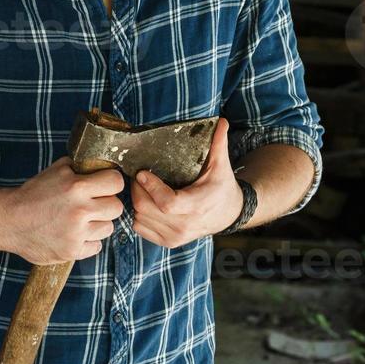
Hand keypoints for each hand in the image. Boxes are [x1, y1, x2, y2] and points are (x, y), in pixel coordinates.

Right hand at [2, 157, 124, 264]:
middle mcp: (79, 211)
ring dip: (98, 224)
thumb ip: (80, 167)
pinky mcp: (71, 251)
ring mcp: (76, 233)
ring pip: (108, 228)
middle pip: (116, 207)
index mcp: (76, 187)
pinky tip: (75, 234)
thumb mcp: (56, 171)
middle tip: (92, 205)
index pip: (116, 182)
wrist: (9, 221)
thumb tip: (102, 164)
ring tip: (81, 220)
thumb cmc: (33, 194)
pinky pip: (96, 246)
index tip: (104, 186)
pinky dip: (88, 241)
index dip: (111, 183)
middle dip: (106, 204)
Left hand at [130, 118, 242, 247]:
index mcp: (198, 205)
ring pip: (140, 219)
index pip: (167, 203)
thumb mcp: (221, 165)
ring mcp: (176, 236)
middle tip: (139, 176)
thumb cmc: (222, 187)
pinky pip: (140, 228)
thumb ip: (218, 144)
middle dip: (138, 190)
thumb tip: (221, 121)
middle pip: (146, 209)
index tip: (143, 173)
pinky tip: (147, 202)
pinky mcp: (168, 242)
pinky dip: (138, 215)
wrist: (228, 214)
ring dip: (137, 201)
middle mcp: (186, 225)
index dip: (151, 187)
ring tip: (142, 188)